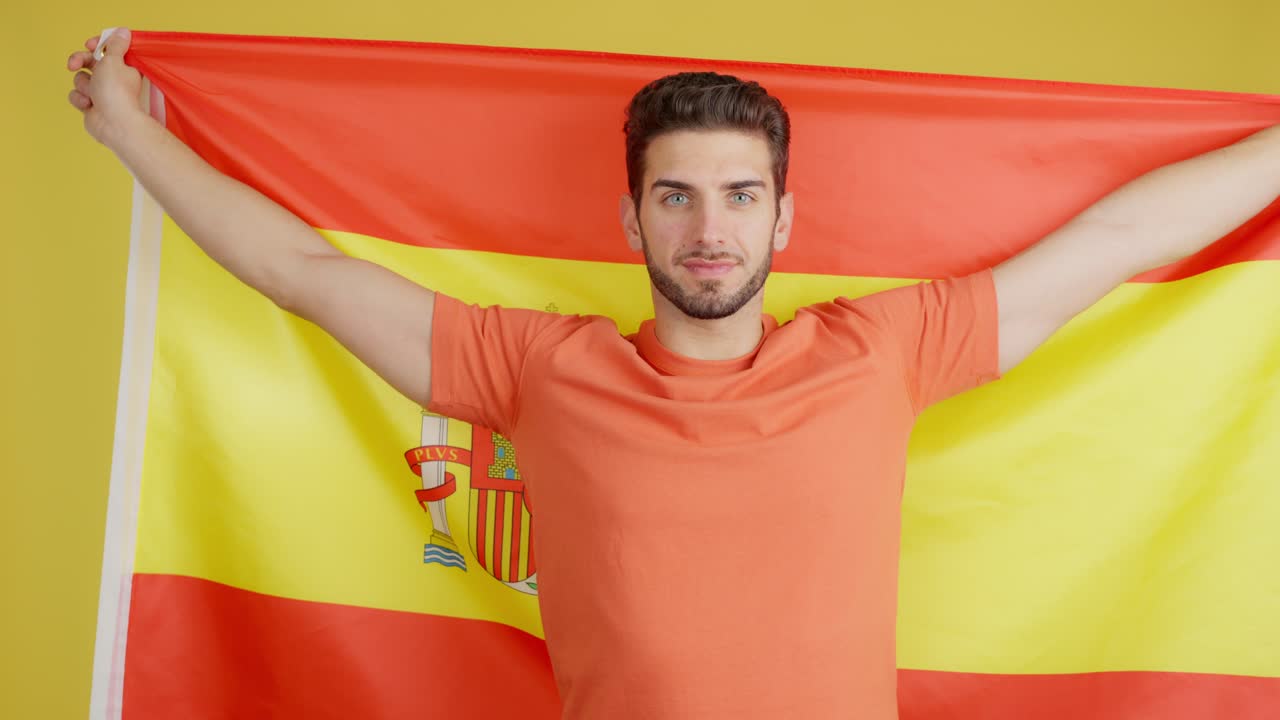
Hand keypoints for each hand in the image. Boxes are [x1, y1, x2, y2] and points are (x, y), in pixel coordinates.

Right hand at [67, 28, 145, 147]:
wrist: (113, 123)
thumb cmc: (116, 91)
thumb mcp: (115, 61)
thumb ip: (115, 45)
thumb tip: (124, 32)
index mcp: (123, 67)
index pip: (107, 50)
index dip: (96, 45)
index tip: (89, 45)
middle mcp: (113, 79)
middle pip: (89, 62)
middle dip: (78, 62)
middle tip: (72, 64)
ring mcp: (102, 93)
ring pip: (81, 79)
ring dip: (84, 86)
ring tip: (94, 95)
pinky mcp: (91, 105)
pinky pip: (77, 95)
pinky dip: (80, 99)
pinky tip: (89, 106)